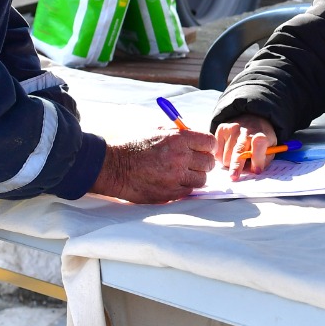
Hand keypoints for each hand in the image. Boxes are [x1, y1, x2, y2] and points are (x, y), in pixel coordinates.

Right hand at [90, 127, 215, 202]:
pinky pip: (189, 191)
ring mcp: (176, 177)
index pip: (209, 142)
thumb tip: (196, 139)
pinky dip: (185, 187)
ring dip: (195, 176)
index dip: (208, 146)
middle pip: (209, 163)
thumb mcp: (157, 132)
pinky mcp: (170, 193)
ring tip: (183, 173)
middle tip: (194, 162)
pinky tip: (174, 181)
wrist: (115, 167)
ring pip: (202, 179)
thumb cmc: (134, 147)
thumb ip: (179, 134)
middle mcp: (180, 158)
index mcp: (178, 139)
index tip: (203, 149)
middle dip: (203, 162)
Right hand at [214, 115, 278, 176]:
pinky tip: (229, 153)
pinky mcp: (222, 129)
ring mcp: (232, 128)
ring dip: (230, 163)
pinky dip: (222, 158)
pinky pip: (218, 151)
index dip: (258, 158)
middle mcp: (246, 130)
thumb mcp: (270, 148)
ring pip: (226, 155)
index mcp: (261, 134)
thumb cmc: (261, 140)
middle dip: (236, 165)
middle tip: (234, 177)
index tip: (256, 170)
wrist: (253, 119)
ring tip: (236, 160)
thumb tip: (252, 171)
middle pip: (239, 150)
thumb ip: (263, 160)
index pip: (259, 144)